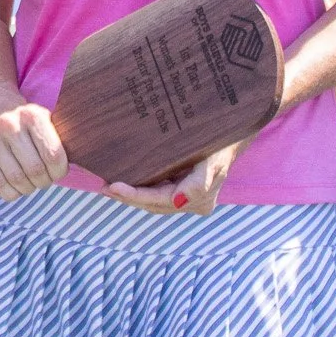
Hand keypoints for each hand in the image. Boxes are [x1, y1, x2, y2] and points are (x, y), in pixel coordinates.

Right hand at [0, 102, 67, 202]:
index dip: (59, 171)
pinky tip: (16, 186)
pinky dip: (11, 192)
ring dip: (28, 188)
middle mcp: (9, 124)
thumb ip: (64, 142)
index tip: (58, 171)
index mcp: (32, 115)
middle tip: (45, 179)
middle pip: (34, 170)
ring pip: (16, 179)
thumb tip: (91, 178)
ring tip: (31, 182)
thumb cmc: (29, 123)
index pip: (53, 155)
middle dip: (44, 181)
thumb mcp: (48, 122)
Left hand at [106, 142, 243, 217]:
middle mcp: (193, 203)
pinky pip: (156, 191)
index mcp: (200, 199)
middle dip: (128, 197)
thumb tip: (177, 201)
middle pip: (154, 204)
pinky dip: (140, 188)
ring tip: (108, 186)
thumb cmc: (221, 143)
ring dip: (131, 195)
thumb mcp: (213, 159)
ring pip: (153, 200)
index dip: (136, 196)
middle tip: (104, 188)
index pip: (161, 201)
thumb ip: (199, 182)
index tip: (114, 187)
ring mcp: (187, 198)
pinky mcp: (181, 188)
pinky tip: (123, 182)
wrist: (231, 132)